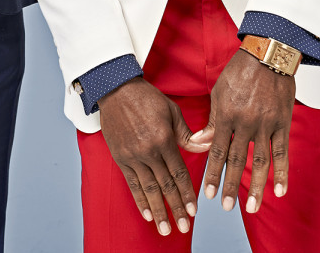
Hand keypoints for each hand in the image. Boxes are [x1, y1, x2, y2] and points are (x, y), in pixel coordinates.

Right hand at [98, 78, 198, 236]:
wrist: (116, 89)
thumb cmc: (147, 98)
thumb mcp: (171, 111)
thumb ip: (186, 134)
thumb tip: (204, 149)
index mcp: (164, 139)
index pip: (179, 173)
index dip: (187, 194)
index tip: (194, 211)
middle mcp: (148, 151)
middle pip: (165, 186)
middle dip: (176, 208)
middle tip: (184, 227)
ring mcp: (133, 156)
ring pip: (149, 189)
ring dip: (159, 211)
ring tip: (166, 229)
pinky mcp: (120, 158)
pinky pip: (132, 184)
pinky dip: (140, 200)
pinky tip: (148, 214)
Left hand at [190, 47, 294, 214]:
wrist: (268, 54)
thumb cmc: (240, 72)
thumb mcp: (219, 93)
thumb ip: (212, 121)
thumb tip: (200, 145)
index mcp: (226, 115)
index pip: (217, 151)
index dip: (213, 174)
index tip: (208, 194)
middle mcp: (245, 123)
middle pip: (237, 161)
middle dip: (230, 186)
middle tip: (225, 207)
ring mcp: (266, 124)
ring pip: (260, 162)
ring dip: (255, 187)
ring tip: (251, 208)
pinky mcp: (282, 123)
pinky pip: (282, 152)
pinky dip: (282, 173)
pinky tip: (279, 191)